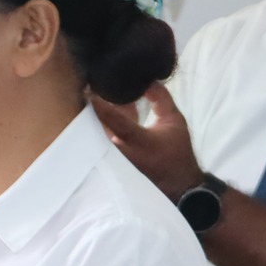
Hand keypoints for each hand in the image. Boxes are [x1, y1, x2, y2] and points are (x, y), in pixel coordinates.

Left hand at [92, 82, 204, 200]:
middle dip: (93, 104)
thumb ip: (161, 99)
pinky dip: (104, 126)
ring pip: (97, 130)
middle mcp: (116, 149)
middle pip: (95, 121)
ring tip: (101, 97)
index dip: (96, 100)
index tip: (88, 85)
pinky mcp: (109, 162)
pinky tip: (112, 114)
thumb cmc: (176, 152)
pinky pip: (101, 139)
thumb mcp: (174, 121)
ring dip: (98, 115)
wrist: (177, 184)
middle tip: (92, 86)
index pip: (108, 115)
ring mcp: (110, 157)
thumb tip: (148, 81)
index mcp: (133, 138)